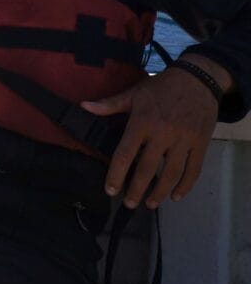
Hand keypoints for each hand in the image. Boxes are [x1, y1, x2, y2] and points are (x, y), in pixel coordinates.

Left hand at [80, 56, 225, 208]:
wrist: (197, 79)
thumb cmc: (161, 87)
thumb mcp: (133, 93)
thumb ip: (109, 104)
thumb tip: (83, 106)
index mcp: (142, 123)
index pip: (125, 154)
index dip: (116, 175)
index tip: (110, 190)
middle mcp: (163, 134)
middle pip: (148, 169)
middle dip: (137, 189)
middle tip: (129, 204)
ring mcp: (183, 140)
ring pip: (171, 173)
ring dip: (160, 192)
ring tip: (150, 204)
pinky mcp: (200, 144)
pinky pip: (193, 169)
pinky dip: (185, 185)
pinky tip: (176, 196)